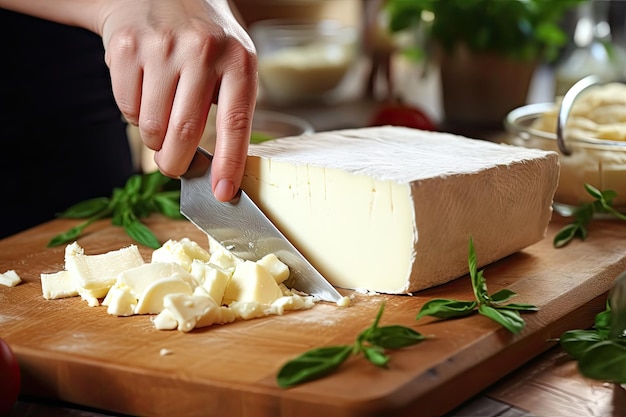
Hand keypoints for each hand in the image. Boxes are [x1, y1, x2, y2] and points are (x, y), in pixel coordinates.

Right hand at [99, 0, 257, 200]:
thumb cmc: (205, 41)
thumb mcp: (234, 63)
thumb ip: (232, 107)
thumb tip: (220, 171)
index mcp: (238, 60)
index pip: (236, 122)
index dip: (229, 163)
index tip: (224, 193)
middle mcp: (202, 50)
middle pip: (185, 132)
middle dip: (176, 163)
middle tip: (174, 167)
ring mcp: (162, 47)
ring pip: (152, 126)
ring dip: (154, 139)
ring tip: (162, 120)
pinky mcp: (127, 47)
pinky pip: (127, 108)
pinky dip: (135, 116)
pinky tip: (145, 95)